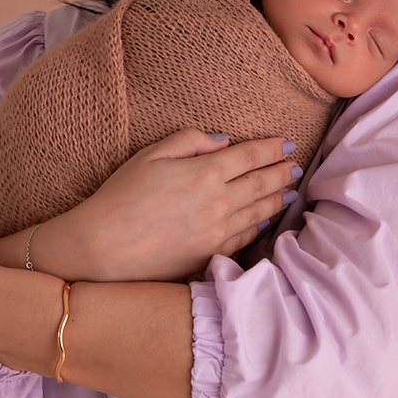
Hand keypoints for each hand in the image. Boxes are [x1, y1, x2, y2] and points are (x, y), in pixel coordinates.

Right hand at [52, 128, 300, 281]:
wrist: (102, 248)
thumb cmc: (120, 196)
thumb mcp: (151, 154)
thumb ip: (190, 141)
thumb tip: (223, 142)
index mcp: (205, 172)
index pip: (250, 156)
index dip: (272, 148)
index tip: (287, 143)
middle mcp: (219, 203)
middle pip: (262, 184)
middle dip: (282, 172)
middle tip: (295, 166)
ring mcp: (217, 233)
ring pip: (259, 213)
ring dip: (277, 199)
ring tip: (289, 190)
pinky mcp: (209, 256)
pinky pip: (244, 239)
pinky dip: (259, 226)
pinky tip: (264, 220)